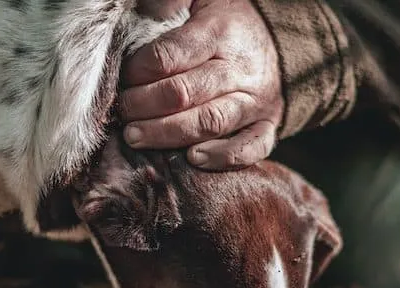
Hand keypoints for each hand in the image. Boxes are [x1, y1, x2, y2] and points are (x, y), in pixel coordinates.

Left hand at [121, 0, 283, 169]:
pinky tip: (192, 159)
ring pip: (209, 123)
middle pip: (184, 94)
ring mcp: (255, 101)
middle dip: (143, 106)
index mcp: (219, 32)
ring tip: (135, 138)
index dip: (139, 71)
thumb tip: (142, 10)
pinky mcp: (267, 126)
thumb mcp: (199, 0)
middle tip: (121, 113)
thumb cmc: (225, 25)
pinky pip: (249, 148)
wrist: (278, 44)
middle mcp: (239, 69)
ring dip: (167, 134)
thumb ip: (168, 2)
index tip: (123, 79)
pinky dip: (222, 157)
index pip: (170, 56)